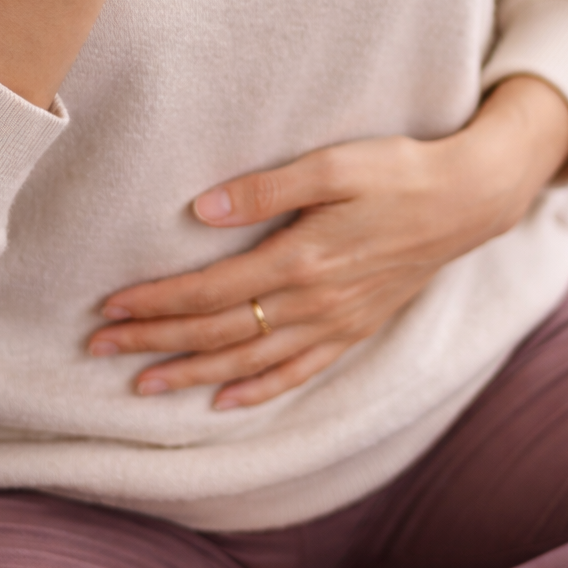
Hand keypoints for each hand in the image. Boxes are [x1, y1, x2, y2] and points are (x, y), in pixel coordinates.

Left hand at [90, 76, 567, 407]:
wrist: (468, 200)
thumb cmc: (398, 172)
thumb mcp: (335, 165)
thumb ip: (268, 189)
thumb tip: (203, 209)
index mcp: (301, 259)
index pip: (209, 291)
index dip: (155, 302)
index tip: (109, 307)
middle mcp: (314, 302)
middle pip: (218, 332)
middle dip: (155, 342)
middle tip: (99, 348)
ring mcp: (336, 323)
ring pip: (249, 361)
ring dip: (192, 375)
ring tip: (142, 386)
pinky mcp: (354, 329)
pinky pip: (298, 371)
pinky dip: (258, 391)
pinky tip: (225, 402)